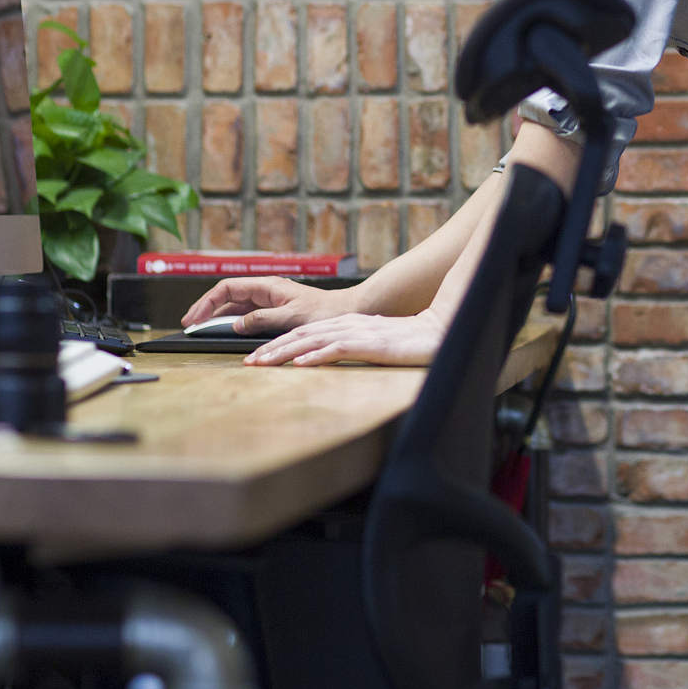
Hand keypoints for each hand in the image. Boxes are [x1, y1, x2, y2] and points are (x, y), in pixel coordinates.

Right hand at [180, 277, 347, 334]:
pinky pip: (247, 315)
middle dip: (206, 309)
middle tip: (189, 325)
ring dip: (217, 317)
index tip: (194, 318)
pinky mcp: (275, 311)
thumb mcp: (290, 317)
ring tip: (200, 329)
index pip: (227, 288)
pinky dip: (232, 322)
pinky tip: (224, 331)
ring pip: (235, 306)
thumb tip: (235, 324)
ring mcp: (269, 300)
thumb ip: (261, 319)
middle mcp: (266, 291)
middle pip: (227, 297)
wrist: (347, 312)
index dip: (207, 302)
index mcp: (267, 286)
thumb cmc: (324, 312)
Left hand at [244, 310, 445, 367]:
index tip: (257, 358)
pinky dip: (316, 356)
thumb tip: (334, 353)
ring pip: (311, 341)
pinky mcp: (371, 344)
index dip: (278, 345)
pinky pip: (337, 349)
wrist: (439, 331)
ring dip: (283, 352)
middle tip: (248, 363)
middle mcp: (347, 325)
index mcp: (347, 324)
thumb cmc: (409, 340)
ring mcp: (358, 333)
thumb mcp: (375, 341)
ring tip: (262, 363)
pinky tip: (299, 364)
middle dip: (270, 349)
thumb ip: (354, 344)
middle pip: (300, 335)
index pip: (304, 334)